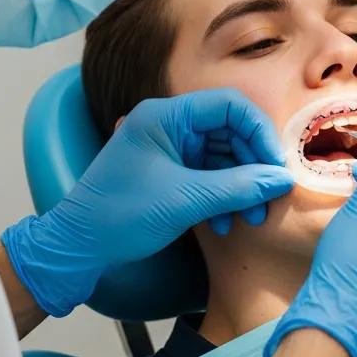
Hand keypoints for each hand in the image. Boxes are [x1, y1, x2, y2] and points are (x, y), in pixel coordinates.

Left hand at [1, 88, 292, 316]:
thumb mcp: (185, 200)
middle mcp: (169, 124)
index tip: (275, 164)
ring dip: (241, 184)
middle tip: (269, 196)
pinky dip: (223, 194)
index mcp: (166, 116)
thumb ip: (238, 187)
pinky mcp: (169, 170)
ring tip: (252, 216)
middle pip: (230, 130)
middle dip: (252, 164)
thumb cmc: (119, 216)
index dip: (259, 132)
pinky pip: (209, 172)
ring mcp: (169, 147)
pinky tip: (227, 221)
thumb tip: (282, 180)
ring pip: (223, 154)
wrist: (75, 250)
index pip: (229, 106)